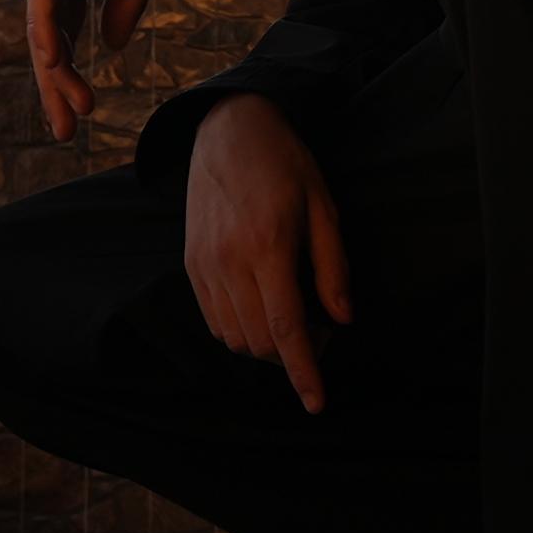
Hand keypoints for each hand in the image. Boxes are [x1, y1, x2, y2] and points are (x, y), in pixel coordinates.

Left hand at [24, 0, 200, 139]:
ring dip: (53, 65)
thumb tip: (111, 44)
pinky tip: (50, 56)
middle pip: (49, 29)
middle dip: (56, 82)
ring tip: (69, 106)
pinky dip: (46, 19)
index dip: (72, 70)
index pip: (69, 25)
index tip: (83, 112)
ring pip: (43, 14)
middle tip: (65, 129)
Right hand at [184, 95, 353, 413]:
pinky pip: (213, 320)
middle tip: (321, 330)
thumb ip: (333, 268)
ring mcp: (204, 265)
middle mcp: (230, 261)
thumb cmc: (284, 164)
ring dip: (265, 345)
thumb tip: (342, 319)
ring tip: (292, 315)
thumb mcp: (324, 207)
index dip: (303, 371)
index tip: (316, 402)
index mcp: (269, 246)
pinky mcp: (190, 264)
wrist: (228, 130)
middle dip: (292, 354)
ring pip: (234, 337)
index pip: (286, 329)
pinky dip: (239, 330)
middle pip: (260, 340)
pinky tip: (261, 308)